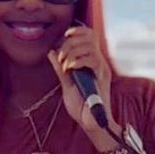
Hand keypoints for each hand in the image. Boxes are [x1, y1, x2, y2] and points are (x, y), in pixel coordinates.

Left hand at [47, 23, 117, 141]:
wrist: (90, 123)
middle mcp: (98, 62)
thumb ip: (60, 69)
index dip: (78, 30)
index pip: (90, 35)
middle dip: (71, 42)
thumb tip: (52, 52)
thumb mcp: (66, 84)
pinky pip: (93, 60)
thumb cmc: (81, 107)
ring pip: (89, 46)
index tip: (65, 35)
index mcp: (91, 61)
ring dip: (72, 52)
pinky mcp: (102, 77)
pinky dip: (78, 61)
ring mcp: (101, 69)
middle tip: (61, 57)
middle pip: (89, 36)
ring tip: (65, 65)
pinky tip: (70, 69)